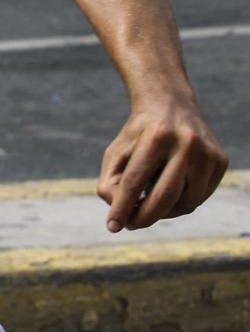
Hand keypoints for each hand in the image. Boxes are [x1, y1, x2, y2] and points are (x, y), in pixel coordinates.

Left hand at [97, 99, 228, 231]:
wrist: (171, 105)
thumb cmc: (138, 135)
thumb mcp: (116, 152)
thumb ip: (111, 183)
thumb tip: (118, 216)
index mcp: (157, 136)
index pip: (136, 180)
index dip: (122, 207)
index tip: (112, 226)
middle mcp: (187, 143)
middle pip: (165, 195)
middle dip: (145, 217)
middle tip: (131, 225)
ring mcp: (207, 153)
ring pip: (186, 201)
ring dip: (164, 213)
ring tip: (148, 207)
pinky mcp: (220, 161)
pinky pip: (200, 197)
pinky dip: (181, 204)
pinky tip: (167, 197)